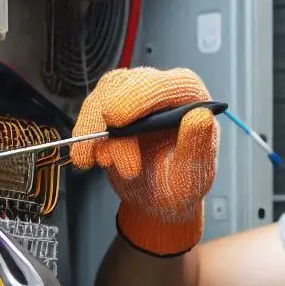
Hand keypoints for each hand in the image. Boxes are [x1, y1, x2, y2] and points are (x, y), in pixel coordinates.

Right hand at [69, 67, 219, 254]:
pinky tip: (85, 158)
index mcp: (189, 98)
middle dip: (108, 120)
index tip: (115, 118)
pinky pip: (91, 112)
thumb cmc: (181, 184)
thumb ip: (197, 145)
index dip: (138, 97)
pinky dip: (84, 136)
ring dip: (94, 131)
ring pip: (103, 97)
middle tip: (107, 156)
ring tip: (104, 164)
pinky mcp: (110, 107)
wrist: (158, 199)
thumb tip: (200, 116)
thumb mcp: (193, 172)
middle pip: (126, 86)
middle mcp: (160, 89)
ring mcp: (132, 96)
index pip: (163, 85)